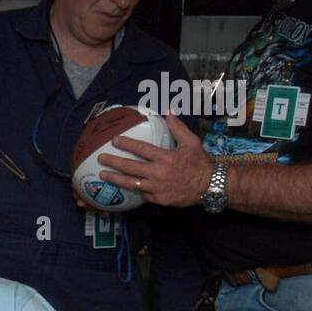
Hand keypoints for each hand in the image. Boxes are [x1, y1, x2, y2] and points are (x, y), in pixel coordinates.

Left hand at [97, 114, 212, 207]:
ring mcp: (157, 188)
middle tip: (100, 158)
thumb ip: (178, 127)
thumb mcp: (191, 142)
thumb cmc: (200, 162)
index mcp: (165, 158)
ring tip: (102, 175)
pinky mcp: (158, 199)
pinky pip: (142, 194)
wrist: (210, 186)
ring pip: (131, 183)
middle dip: (113, 162)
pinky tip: (121, 186)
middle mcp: (158, 173)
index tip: (114, 140)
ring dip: (115, 179)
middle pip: (130, 167)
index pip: (141, 149)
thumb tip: (169, 111)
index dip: (126, 144)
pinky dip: (132, 189)